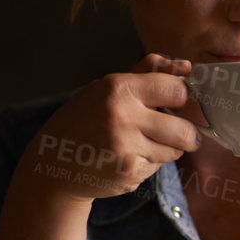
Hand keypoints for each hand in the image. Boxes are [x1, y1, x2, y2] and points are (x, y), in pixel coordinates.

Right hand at [17, 52, 203, 202]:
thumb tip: (186, 66)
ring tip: (141, 144)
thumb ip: (147, 74)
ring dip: (166, 149)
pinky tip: (126, 159)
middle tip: (177, 133)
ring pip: (174, 151)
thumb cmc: (83, 121)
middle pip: (185, 130)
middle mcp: (123, 117)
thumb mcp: (105, 88)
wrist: (52, 165)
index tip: (179, 104)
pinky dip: (148, 164)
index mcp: (119, 88)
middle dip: (187, 134)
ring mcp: (126, 148)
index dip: (184, 98)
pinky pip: (157, 167)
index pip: (177, 90)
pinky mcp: (128, 173)